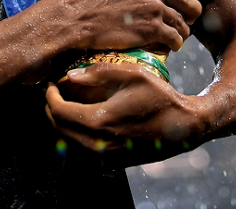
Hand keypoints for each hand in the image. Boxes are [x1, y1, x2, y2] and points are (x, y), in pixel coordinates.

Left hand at [45, 62, 206, 166]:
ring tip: (64, 104)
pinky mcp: (115, 161)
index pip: (59, 112)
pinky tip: (81, 119)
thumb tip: (71, 76)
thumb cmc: (160, 96)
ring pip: (70, 143)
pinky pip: (84, 150)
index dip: (49, 96)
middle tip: (53, 93)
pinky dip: (75, 135)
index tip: (50, 84)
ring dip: (61, 124)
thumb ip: (99, 73)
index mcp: (101, 120)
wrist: (185, 126)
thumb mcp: (132, 74)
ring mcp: (108, 156)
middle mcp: (101, 143)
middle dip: (51, 110)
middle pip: (59, 130)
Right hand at [58, 0, 204, 52]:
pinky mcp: (151, 29)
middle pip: (190, 0)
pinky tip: (166, 44)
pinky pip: (175, 38)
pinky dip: (173, 44)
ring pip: (184, 23)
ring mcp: (154, 6)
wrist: (73, 17)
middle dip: (189, 13)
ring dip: (180, 31)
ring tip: (171, 35)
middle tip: (182, 20)